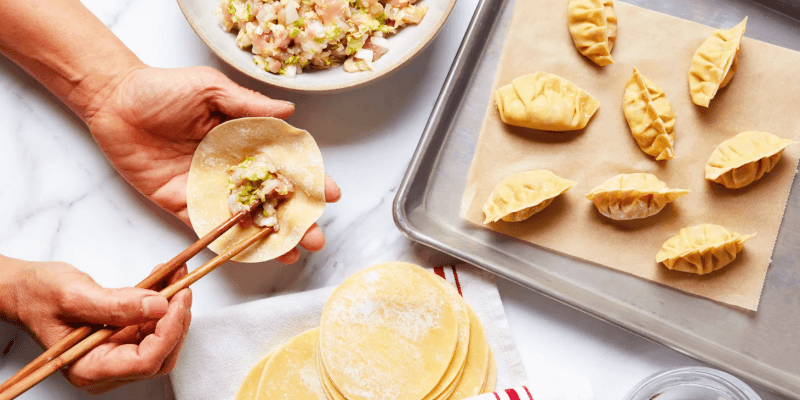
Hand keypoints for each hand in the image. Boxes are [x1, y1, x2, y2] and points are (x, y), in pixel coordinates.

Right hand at [3, 259, 190, 393]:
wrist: (26, 289)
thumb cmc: (38, 295)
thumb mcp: (74, 295)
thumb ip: (116, 304)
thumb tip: (159, 306)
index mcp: (90, 368)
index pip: (145, 361)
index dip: (169, 331)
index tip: (178, 299)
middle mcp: (107, 367)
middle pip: (161, 355)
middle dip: (177, 321)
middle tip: (183, 287)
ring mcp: (117, 353)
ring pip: (163, 338)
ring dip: (174, 306)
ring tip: (176, 274)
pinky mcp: (124, 336)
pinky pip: (154, 323)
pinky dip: (164, 301)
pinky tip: (167, 278)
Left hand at [82, 65, 340, 263]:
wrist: (114, 102)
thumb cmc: (161, 89)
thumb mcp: (209, 89)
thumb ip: (247, 104)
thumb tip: (289, 110)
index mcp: (244, 140)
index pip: (285, 164)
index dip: (309, 180)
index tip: (330, 194)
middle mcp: (231, 168)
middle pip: (272, 198)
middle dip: (296, 219)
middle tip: (316, 236)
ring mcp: (208, 188)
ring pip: (246, 219)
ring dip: (270, 237)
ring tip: (293, 253)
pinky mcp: (182, 203)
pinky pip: (208, 227)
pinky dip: (229, 243)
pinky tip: (251, 255)